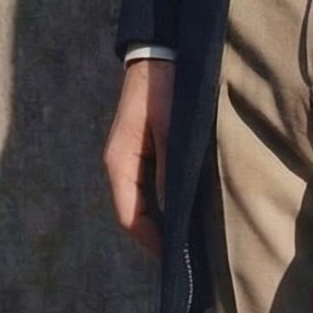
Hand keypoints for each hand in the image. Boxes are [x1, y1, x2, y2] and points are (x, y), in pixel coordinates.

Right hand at [103, 58, 173, 260]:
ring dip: (165, 216)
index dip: (152, 241)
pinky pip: (153, 183)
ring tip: (194, 234)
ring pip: (145, 199)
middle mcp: (121, 165)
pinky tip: (190, 204)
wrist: (160, 53)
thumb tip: (176, 215)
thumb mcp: (169, 132)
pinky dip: (168, 198)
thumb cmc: (162, 91)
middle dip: (160, 233)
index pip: (130, 217)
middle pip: (136, 211)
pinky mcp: (145, 148)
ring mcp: (132, 157)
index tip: (178, 260)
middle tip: (191, 253)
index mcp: (119, 163)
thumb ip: (170, 173)